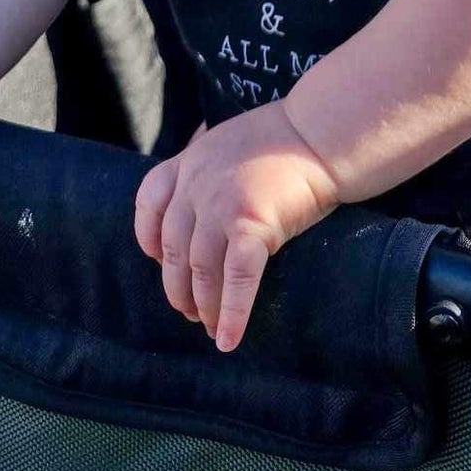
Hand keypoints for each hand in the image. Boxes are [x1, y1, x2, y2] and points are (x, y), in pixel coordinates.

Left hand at [134, 101, 339, 352]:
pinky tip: (228, 339)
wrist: (322, 132)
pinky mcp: (251, 224)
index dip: (149, 238)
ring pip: (200, 271)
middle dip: (178, 286)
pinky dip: (231, 314)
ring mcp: (221, 205)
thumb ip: (211, 167)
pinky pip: (235, 279)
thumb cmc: (287, 137)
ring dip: (203, 306)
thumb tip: (206, 204)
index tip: (159, 260)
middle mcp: (197, 184)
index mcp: (190, 161)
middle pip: (173, 248)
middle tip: (188, 311)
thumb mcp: (230, 139)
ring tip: (209, 327)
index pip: (149, 202)